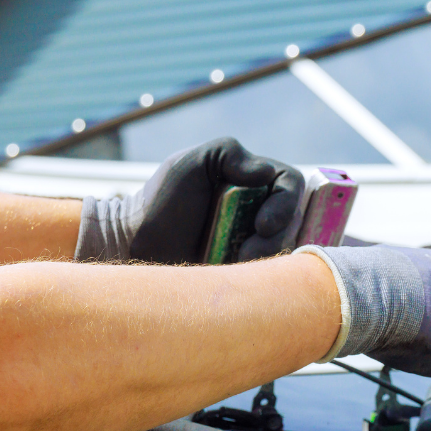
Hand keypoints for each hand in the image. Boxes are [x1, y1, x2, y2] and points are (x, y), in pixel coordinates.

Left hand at [75, 137, 305, 262]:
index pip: (291, 184)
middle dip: (277, 237)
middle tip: (248, 251)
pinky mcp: (248, 268)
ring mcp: (256, 239)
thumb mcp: (190, 163)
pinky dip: (263, 277)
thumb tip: (266, 172)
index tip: (263, 225)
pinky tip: (236, 274)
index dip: (286, 204)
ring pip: (287, 247)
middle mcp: (260, 207)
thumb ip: (228, 153)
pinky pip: (274, 273)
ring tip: (235, 263)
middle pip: (295, 219)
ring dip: (267, 258)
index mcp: (251, 180)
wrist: (134, 246)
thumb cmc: (160, 202)